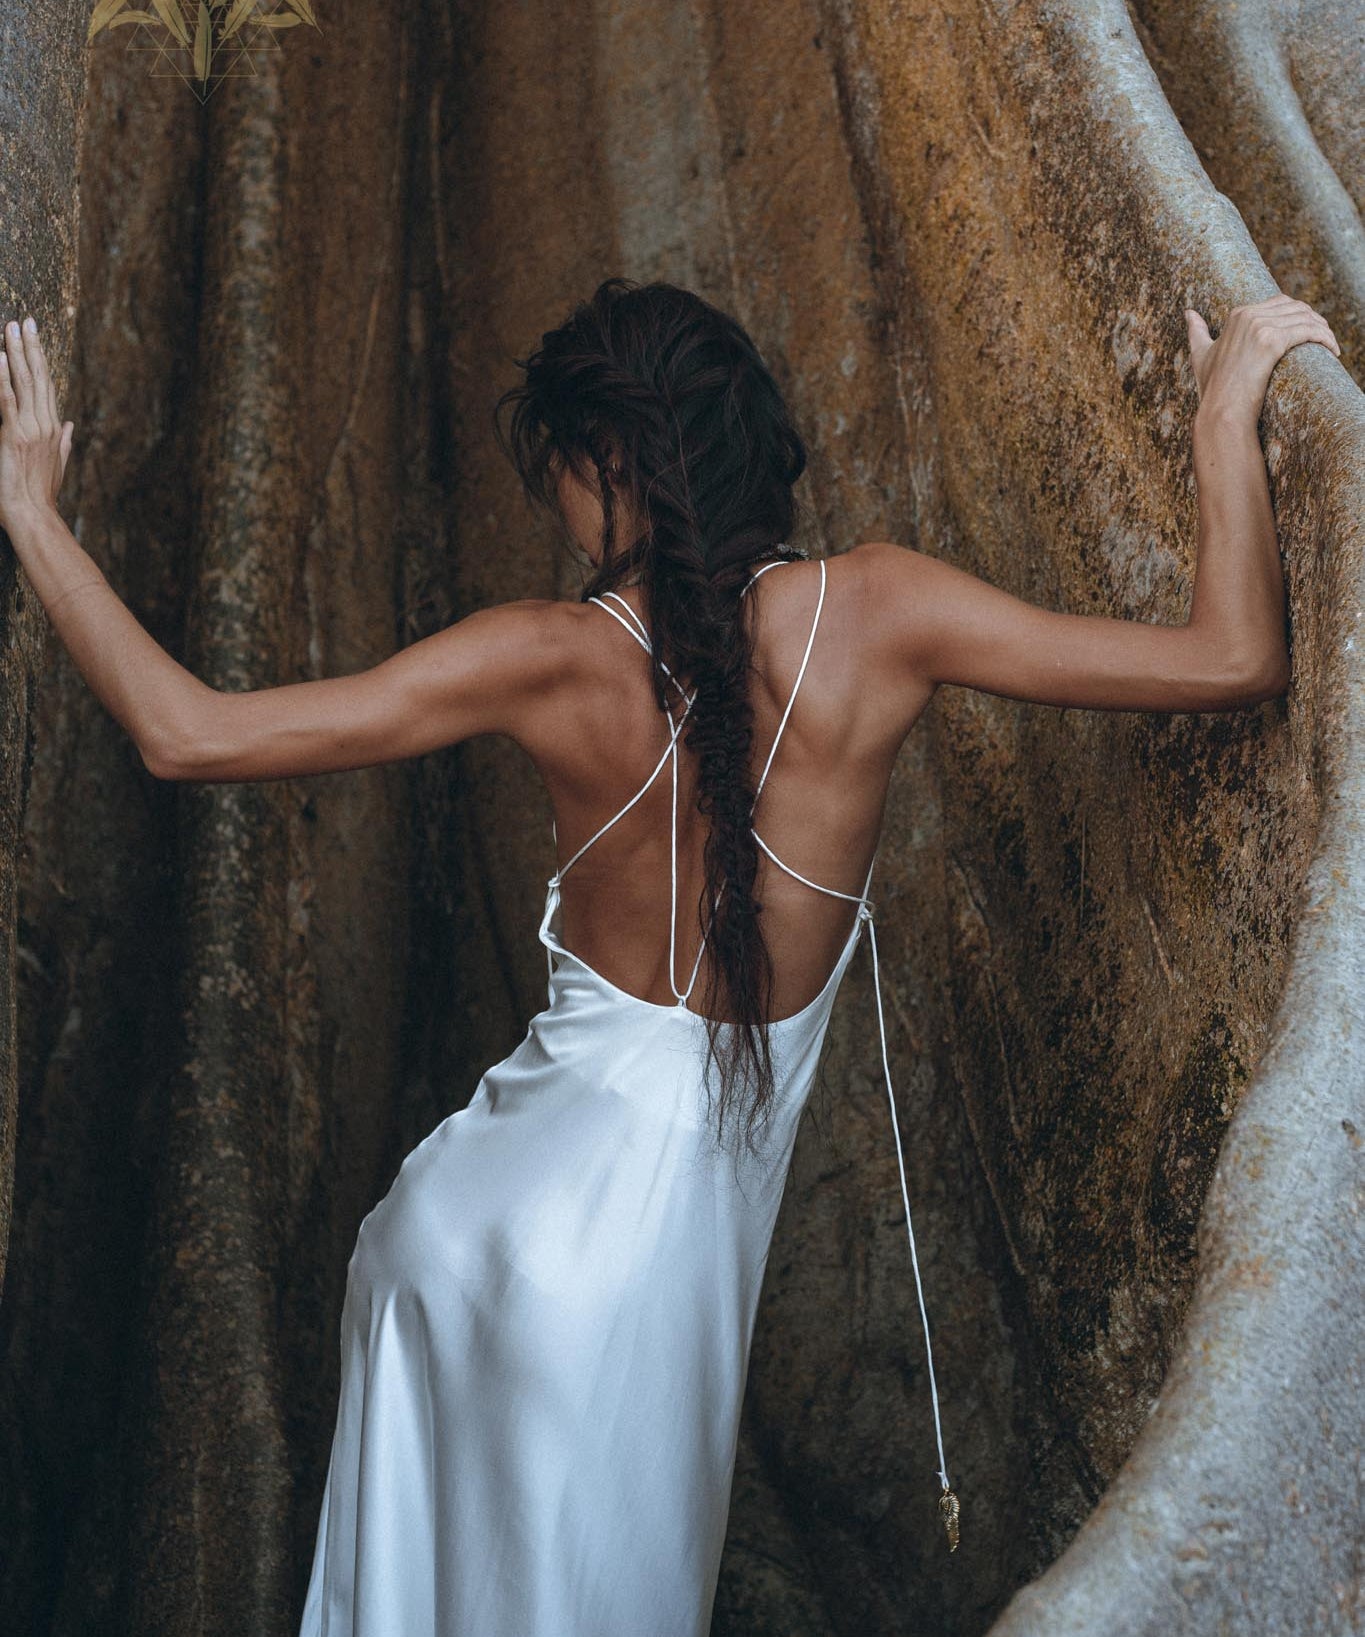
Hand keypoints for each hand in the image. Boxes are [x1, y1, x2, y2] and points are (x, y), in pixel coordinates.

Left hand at [0, 317, 73, 531]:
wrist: (33, 516)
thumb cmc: (40, 497)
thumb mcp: (57, 467)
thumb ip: (63, 443)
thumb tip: (69, 425)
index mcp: (53, 430)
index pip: (46, 386)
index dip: (39, 358)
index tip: (34, 335)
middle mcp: (44, 425)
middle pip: (38, 378)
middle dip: (30, 347)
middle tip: (24, 321)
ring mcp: (30, 430)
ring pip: (24, 384)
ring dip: (16, 354)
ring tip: (9, 329)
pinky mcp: (13, 437)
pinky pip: (8, 402)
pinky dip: (4, 379)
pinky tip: (1, 359)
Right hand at [1185, 295, 1339, 423]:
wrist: (1220, 411)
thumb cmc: (1212, 389)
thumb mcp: (1201, 355)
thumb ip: (1196, 332)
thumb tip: (1188, 313)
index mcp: (1237, 315)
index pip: (1279, 303)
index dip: (1299, 315)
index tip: (1310, 331)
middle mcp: (1248, 316)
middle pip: (1296, 307)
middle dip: (1315, 319)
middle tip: (1325, 338)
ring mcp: (1259, 327)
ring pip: (1305, 317)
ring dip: (1324, 329)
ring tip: (1331, 345)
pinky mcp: (1272, 341)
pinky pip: (1308, 331)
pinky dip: (1325, 337)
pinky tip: (1332, 349)